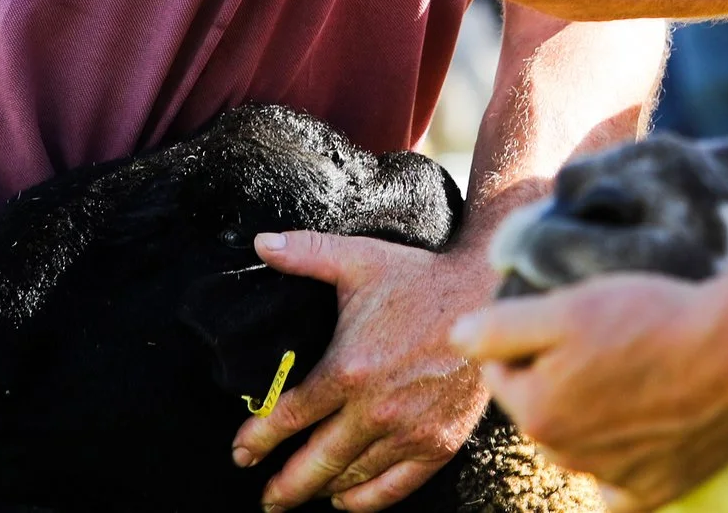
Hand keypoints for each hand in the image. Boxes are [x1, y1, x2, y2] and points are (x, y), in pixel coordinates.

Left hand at [233, 231, 493, 511]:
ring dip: (320, 491)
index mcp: (348, 368)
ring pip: (352, 478)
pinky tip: (345, 500)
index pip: (289, 418)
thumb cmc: (419, 278)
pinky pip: (394, 487)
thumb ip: (306, 253)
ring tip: (300, 496)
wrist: (485, 298)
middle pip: (316, 463)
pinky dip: (365, 500)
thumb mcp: (358, 259)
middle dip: (284, 485)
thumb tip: (261, 242)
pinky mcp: (438, 444)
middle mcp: (376, 409)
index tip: (241, 451)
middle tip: (265, 497)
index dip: (259, 439)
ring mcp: (409, 431)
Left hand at [453, 273, 727, 512]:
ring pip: (578, 444)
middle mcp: (567, 456)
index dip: (528, 338)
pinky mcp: (657, 490)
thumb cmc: (651, 321)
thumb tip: (456, 340)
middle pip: (541, 408)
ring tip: (631, 373)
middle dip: (555, 377)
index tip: (566, 318)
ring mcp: (614, 479)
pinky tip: (636, 437)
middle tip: (603, 340)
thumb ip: (500, 328)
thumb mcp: (566, 306)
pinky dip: (620, 468)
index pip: (503, 371)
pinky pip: (619, 490)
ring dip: (588, 415)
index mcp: (536, 411)